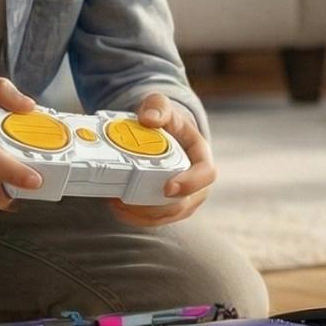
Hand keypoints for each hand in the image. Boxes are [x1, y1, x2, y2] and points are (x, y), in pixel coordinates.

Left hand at [109, 91, 215, 227]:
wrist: (162, 133)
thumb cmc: (165, 122)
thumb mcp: (161, 106)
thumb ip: (157, 107)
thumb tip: (149, 119)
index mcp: (201, 155)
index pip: (206, 174)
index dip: (190, 184)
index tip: (168, 188)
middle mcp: (197, 182)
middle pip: (185, 203)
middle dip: (157, 207)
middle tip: (129, 200)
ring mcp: (184, 197)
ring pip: (169, 216)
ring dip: (144, 215)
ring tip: (119, 204)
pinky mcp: (168, 206)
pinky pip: (157, 219)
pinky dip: (138, 217)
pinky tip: (119, 208)